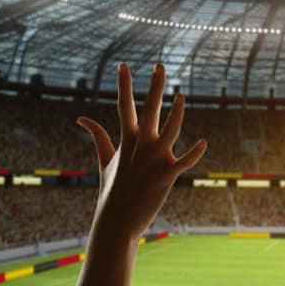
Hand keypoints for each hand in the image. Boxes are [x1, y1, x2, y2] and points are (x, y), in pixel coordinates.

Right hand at [78, 63, 206, 237]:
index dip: (124, 85)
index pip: (125, 106)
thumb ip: (98, 136)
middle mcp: (141, 146)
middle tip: (160, 66)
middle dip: (154, 87)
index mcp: (128, 140)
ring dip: (177, 113)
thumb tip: (81, 117)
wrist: (116, 221)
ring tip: (181, 96)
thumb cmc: (113, 190)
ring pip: (169, 131)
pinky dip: (193, 154)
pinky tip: (203, 143)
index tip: (124, 65)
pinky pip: (183, 163)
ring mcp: (153, 161)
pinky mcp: (165, 177)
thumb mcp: (105, 160)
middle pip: (149, 110)